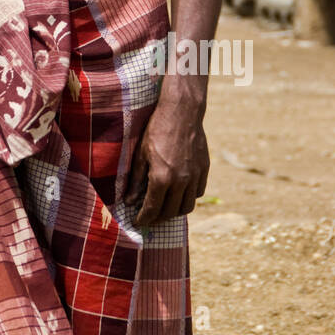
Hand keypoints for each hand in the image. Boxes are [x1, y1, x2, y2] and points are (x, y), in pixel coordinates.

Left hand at [124, 98, 208, 226]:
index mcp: (161, 178)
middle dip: (158, 218)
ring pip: (187, 206)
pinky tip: (179, 193)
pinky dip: (189, 197)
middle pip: (170, 212)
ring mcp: (195, 177)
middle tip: (150, 218)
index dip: (144, 218)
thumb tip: (129, 200)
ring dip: (175, 211)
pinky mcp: (204, 170)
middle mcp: (180, 182)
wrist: (182, 112)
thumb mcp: (140, 154)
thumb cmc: (157, 130)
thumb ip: (136, 180)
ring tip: (165, 208)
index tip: (138, 222)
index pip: (152, 208)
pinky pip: (198, 193)